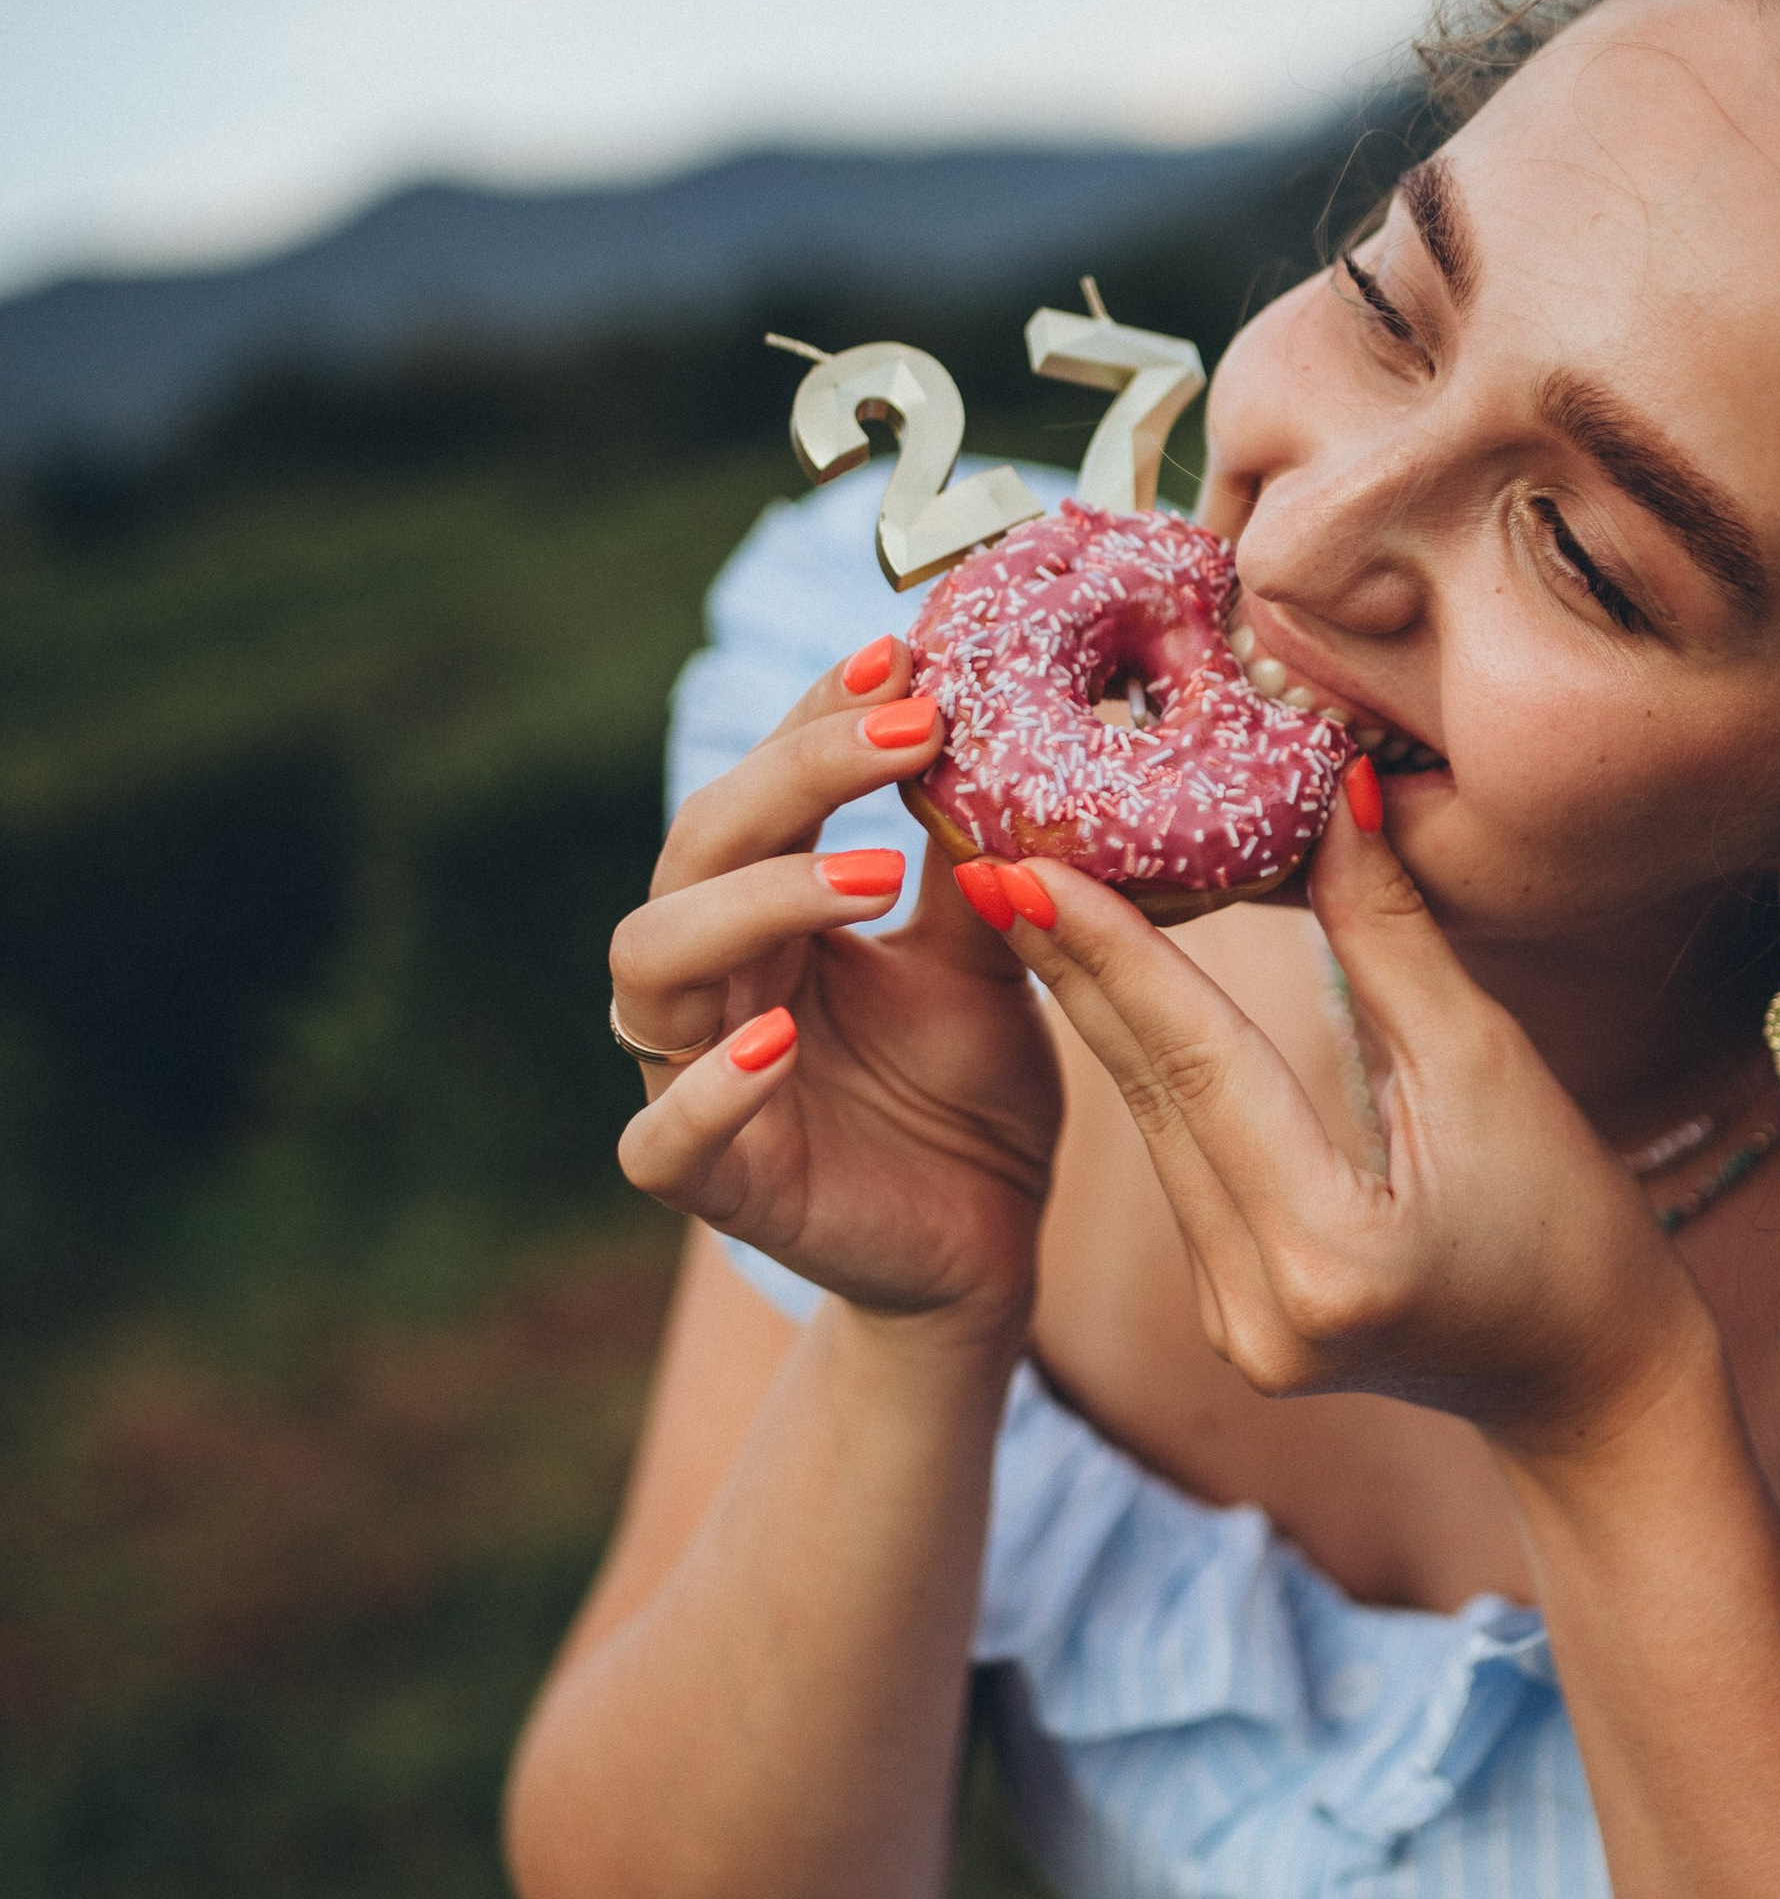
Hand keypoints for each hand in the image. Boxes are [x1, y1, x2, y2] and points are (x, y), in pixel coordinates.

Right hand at [609, 643, 1061, 1329]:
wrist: (985, 1248)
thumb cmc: (967, 1095)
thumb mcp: (988, 958)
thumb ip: (973, 861)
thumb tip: (1008, 727)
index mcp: (772, 914)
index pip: (767, 787)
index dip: (820, 717)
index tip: (904, 650)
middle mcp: (715, 979)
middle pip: (699, 847)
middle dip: (797, 775)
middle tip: (912, 732)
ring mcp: (697, 1078)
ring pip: (653, 963)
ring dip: (753, 903)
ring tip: (867, 876)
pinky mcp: (715, 1185)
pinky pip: (665, 1139)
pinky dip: (710, 1089)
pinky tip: (778, 1039)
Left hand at [979, 793, 1716, 1453]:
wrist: (1589, 1380)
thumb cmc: (1569, 1219)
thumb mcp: (1489, 1063)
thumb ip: (1390, 939)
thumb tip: (1333, 796)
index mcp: (1330, 1255)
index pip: (1202, 1066)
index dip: (1117, 954)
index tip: (1033, 867)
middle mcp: (1257, 1310)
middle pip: (1155, 1100)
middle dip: (1073, 969)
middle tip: (994, 856)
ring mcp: (1232, 1329)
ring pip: (1156, 1134)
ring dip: (1100, 1017)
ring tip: (1038, 900)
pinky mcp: (1227, 1324)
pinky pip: (1179, 1174)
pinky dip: (1154, 1081)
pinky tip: (1106, 997)